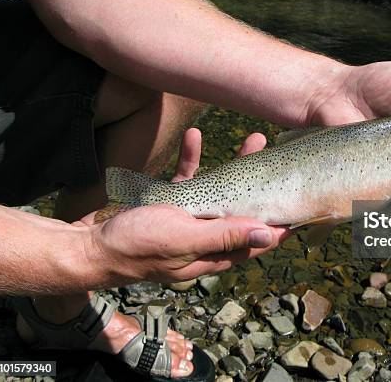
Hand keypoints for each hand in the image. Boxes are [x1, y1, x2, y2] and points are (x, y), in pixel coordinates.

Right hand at [78, 129, 287, 284]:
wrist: (90, 245)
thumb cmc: (135, 246)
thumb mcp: (183, 239)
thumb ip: (225, 236)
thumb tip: (270, 235)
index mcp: (216, 253)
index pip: (259, 238)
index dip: (281, 220)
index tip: (301, 197)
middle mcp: (207, 238)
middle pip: (245, 209)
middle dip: (264, 182)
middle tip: (280, 156)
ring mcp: (190, 220)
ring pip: (223, 191)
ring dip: (236, 165)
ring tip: (254, 139)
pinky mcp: (171, 206)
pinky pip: (189, 180)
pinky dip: (193, 159)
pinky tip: (194, 136)